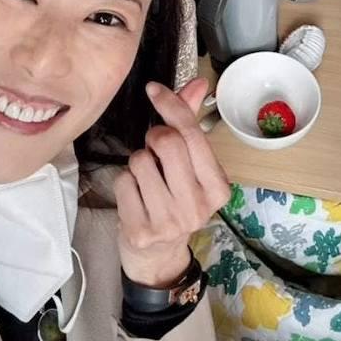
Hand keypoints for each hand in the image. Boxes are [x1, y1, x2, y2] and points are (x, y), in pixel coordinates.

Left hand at [115, 78, 229, 287]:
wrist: (159, 257)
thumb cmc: (175, 200)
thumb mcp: (190, 165)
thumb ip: (190, 122)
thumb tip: (198, 82)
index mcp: (217, 187)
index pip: (193, 134)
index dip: (171, 106)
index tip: (155, 90)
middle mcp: (198, 206)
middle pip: (167, 142)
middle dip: (154, 137)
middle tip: (155, 150)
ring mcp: (169, 221)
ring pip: (140, 160)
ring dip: (138, 162)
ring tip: (147, 179)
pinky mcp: (141, 231)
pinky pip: (123, 181)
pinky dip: (124, 182)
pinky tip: (135, 197)